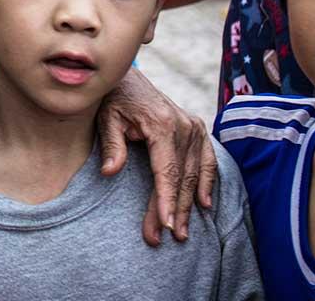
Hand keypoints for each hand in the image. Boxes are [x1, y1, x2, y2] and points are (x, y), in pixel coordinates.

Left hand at [97, 68, 215, 245]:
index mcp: (163, 125)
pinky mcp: (197, 130)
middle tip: (167, 236)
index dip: (166, 199)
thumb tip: (110, 172)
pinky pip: (208, 161)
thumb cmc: (114, 99)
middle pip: (183, 177)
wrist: (128, 78)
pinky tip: (204, 204)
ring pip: (196, 174)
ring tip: (181, 231)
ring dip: (190, 204)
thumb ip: (112, 144)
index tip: (164, 224)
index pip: (167, 171)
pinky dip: (208, 182)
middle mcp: (185, 127)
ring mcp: (194, 128)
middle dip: (175, 209)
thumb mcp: (106, 117)